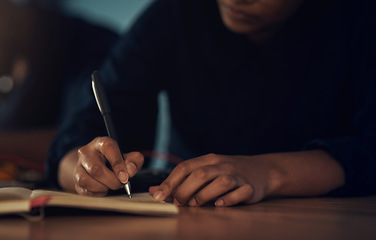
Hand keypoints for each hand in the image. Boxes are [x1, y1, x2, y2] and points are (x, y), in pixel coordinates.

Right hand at [73, 137, 143, 195]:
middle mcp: (87, 152)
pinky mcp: (75, 179)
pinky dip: (97, 193)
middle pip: (96, 169)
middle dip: (112, 181)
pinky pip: (84, 190)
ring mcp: (78, 166)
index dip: (118, 164)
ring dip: (103, 188)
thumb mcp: (128, 157)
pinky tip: (103, 189)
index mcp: (101, 143)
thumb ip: (134, 160)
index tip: (125, 178)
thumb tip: (131, 169)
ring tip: (111, 186)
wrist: (97, 165)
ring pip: (86, 180)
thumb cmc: (115, 161)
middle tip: (121, 184)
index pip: (108, 147)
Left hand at [149, 153, 273, 206]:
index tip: (158, 195)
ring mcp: (238, 175)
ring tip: (195, 204)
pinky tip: (219, 204)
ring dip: (205, 195)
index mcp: (209, 160)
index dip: (170, 181)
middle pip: (201, 174)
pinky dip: (229, 199)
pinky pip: (240, 193)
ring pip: (221, 182)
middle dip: (185, 190)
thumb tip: (155, 190)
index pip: (185, 167)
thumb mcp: (206, 170)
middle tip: (177, 203)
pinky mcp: (250, 187)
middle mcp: (222, 165)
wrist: (262, 170)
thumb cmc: (228, 172)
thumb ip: (182, 180)